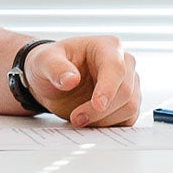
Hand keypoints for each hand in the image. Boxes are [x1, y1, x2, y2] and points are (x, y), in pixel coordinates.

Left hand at [23, 36, 139, 127]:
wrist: (52, 80)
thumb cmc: (51, 64)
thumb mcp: (43, 61)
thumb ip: (55, 68)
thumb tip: (71, 79)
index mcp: (106, 46)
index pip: (115, 68)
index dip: (108, 88)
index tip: (97, 104)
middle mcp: (123, 63)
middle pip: (125, 91)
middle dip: (100, 111)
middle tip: (76, 118)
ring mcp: (129, 83)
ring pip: (129, 107)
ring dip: (103, 120)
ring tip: (78, 119)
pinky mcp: (128, 103)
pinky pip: (128, 119)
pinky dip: (110, 126)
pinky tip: (90, 122)